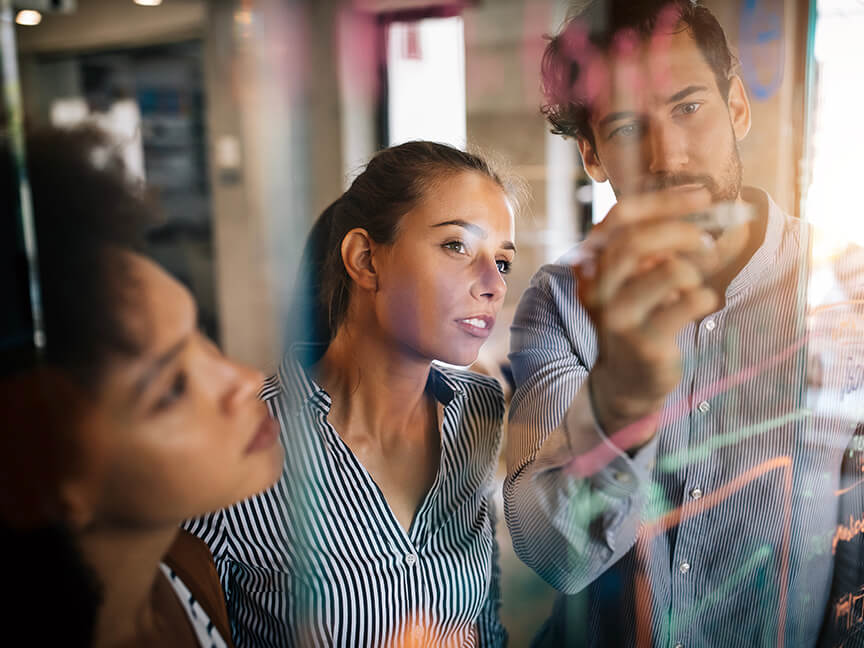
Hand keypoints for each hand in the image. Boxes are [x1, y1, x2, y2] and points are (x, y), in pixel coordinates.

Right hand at [575, 188, 718, 448]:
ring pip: (668, 271)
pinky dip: (704, 297)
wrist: (627, 380)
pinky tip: (699, 304)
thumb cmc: (642, 317)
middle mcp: (596, 287)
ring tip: (694, 283)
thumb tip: (730, 214)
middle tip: (708, 238)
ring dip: (693, 270)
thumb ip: (673, 245)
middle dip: (682, 231)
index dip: (663, 201)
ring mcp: (616, 316)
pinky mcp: (642, 341)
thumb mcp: (644, 276)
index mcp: (593, 263)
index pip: (620, 217)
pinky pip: (688, 303)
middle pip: (637, 240)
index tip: (701, 195)